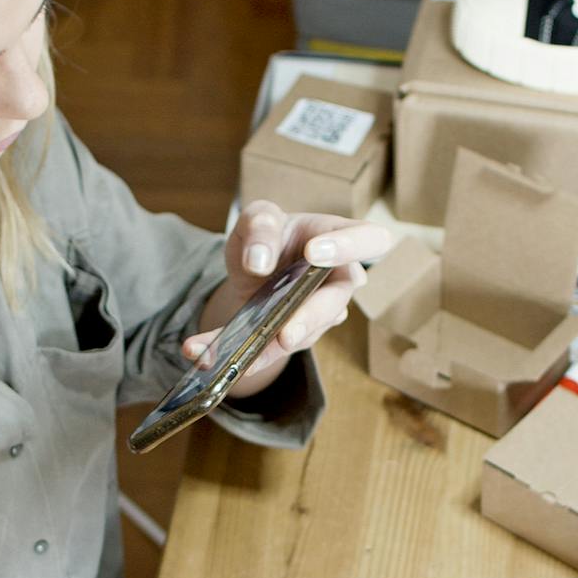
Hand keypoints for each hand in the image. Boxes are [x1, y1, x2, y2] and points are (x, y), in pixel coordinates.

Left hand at [183, 200, 390, 398]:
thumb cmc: (267, 236)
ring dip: (269, 349)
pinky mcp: (296, 338)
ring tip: (238, 359)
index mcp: (337, 236)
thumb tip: (260, 260)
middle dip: (310, 319)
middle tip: (286, 334)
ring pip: (305, 335)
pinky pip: (272, 351)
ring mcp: (320, 313)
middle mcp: (337, 279)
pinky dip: (239, 356)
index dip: (351, 247)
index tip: (314, 253)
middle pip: (337, 301)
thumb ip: (259, 225)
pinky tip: (206, 356)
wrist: (252, 268)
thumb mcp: (256, 218)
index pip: (370, 239)